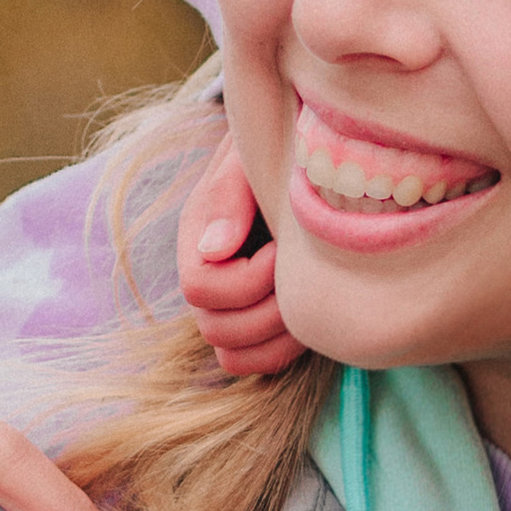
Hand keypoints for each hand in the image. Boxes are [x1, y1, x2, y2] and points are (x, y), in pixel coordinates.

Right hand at [178, 136, 298, 378]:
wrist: (303, 153)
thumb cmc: (279, 146)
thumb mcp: (250, 158)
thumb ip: (230, 195)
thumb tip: (214, 249)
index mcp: (198, 237)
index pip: (199, 288)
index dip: (248, 279)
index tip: (283, 247)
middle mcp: (208, 275)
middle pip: (214, 329)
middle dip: (268, 311)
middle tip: (302, 277)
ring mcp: (232, 303)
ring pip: (232, 356)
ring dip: (277, 338)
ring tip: (308, 298)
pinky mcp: (260, 319)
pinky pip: (255, 363)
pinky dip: (283, 351)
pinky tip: (312, 317)